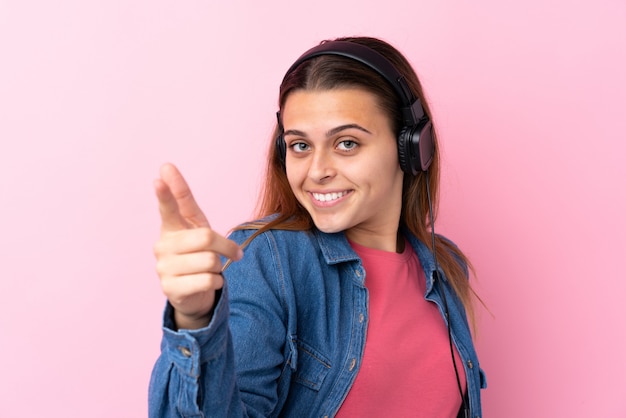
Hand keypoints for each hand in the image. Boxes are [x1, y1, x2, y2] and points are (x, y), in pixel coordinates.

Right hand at [153, 163, 242, 329]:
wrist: (194, 291)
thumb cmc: (197, 254)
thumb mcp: (198, 228)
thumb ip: (186, 202)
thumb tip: (167, 168)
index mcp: (171, 227)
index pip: (168, 208)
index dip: (166, 194)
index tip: (159, 179)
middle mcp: (162, 246)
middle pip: (205, 237)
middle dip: (226, 247)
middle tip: (233, 254)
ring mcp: (164, 268)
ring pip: (209, 260)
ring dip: (219, 267)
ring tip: (210, 270)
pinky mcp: (171, 289)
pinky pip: (208, 279)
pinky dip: (217, 282)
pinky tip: (208, 282)